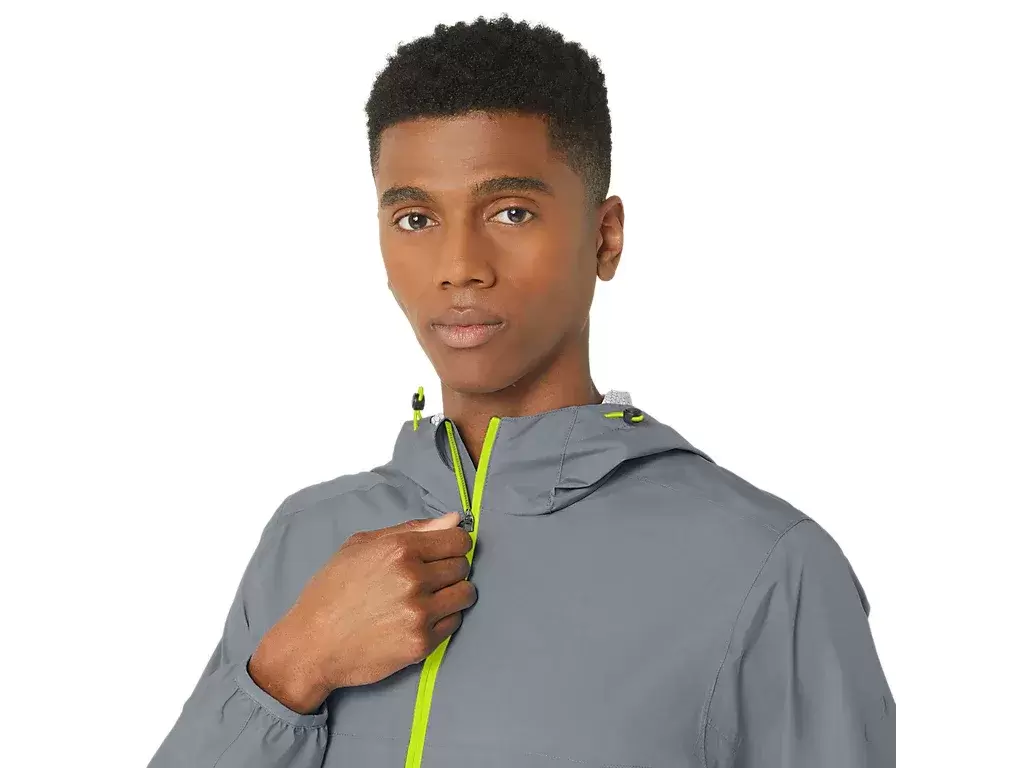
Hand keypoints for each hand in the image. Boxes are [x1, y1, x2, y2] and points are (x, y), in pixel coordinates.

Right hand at [248, 511, 475, 711]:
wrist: (312, 644)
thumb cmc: (332, 591)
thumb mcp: (361, 546)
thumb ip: (411, 530)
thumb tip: (454, 520)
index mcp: (400, 549)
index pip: (458, 540)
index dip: (454, 545)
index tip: (444, 553)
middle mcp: (414, 579)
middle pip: (462, 566)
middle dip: (450, 570)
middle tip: (428, 579)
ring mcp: (419, 613)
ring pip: (465, 594)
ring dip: (452, 595)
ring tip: (428, 599)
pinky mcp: (422, 643)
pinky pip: (454, 622)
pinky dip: (443, 620)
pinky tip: (419, 619)